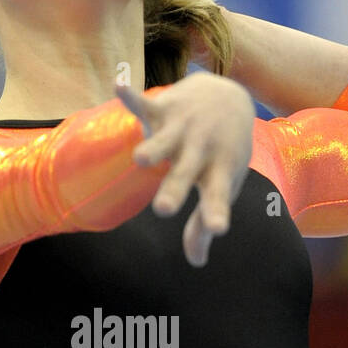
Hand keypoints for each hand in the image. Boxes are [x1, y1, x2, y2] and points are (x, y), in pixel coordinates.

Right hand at [116, 72, 254, 266]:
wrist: (229, 96)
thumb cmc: (224, 153)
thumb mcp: (221, 185)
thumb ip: (203, 224)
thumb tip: (197, 262)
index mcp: (217, 173)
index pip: (216, 198)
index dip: (215, 214)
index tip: (217, 228)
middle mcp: (201, 150)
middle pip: (185, 173)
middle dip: (174, 189)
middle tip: (163, 210)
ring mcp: (182, 128)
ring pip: (164, 141)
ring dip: (154, 148)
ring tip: (140, 160)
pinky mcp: (164, 109)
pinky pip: (145, 103)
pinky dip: (132, 96)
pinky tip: (118, 85)